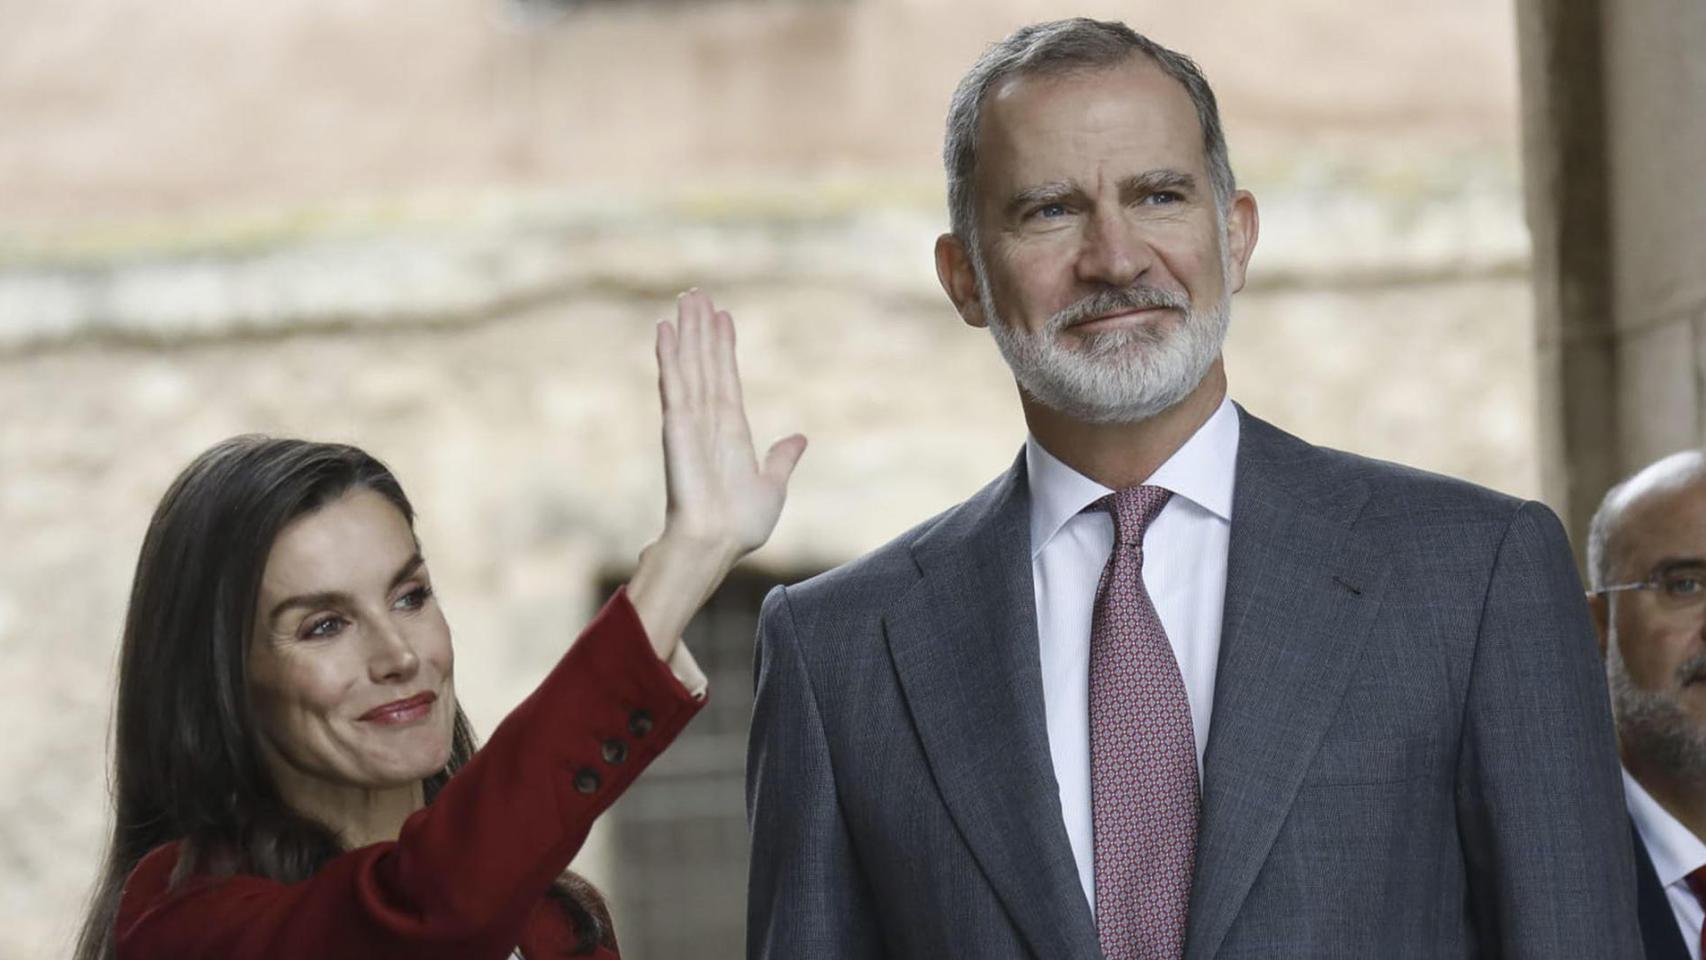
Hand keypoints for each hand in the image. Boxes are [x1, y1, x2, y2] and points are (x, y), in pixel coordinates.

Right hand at [655, 289, 805, 562]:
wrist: (716, 543)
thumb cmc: (739, 526)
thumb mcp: (772, 487)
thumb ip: (781, 460)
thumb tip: (799, 439)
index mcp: (731, 432)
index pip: (727, 378)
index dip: (724, 347)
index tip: (723, 318)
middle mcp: (708, 420)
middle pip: (705, 363)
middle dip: (702, 329)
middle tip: (696, 292)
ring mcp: (690, 421)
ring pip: (690, 364)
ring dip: (688, 331)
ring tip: (686, 297)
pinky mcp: (676, 426)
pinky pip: (674, 383)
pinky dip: (669, 356)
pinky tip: (665, 329)